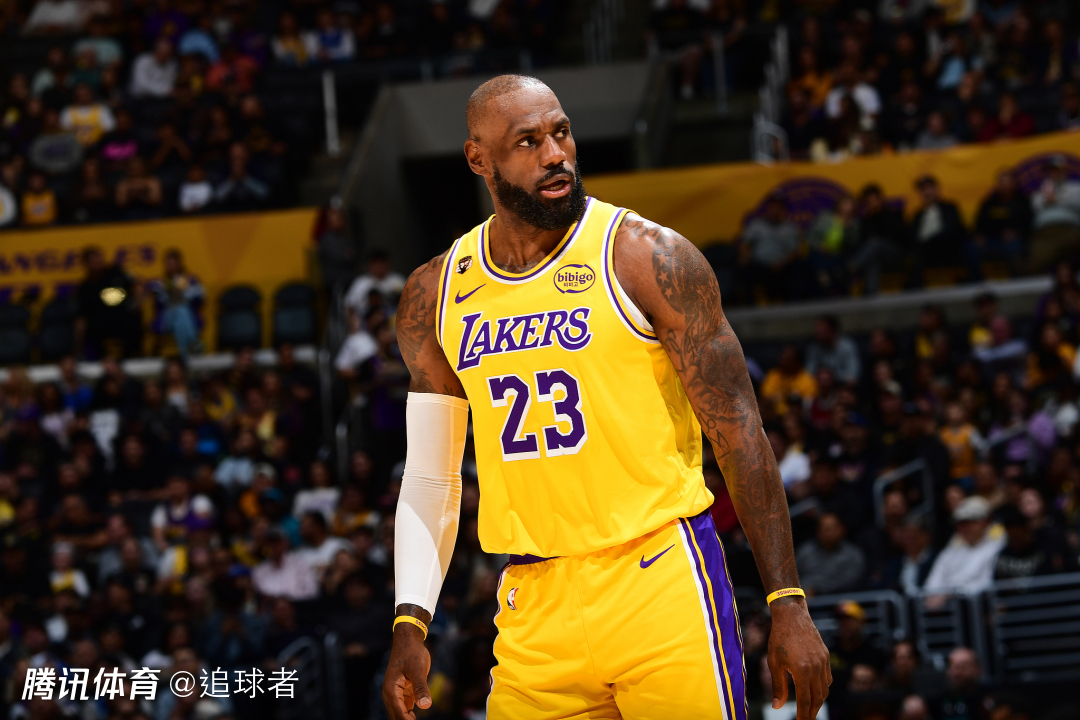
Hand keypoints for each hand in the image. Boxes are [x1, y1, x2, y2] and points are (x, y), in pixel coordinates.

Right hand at [382, 622, 430, 719]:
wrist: (408, 640)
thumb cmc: (412, 652)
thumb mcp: (418, 669)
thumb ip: (421, 687)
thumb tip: (426, 706)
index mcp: (391, 690)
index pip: (399, 715)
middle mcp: (390, 694)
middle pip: (398, 717)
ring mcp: (396, 694)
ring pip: (401, 714)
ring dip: (408, 719)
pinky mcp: (403, 692)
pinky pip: (405, 708)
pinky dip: (410, 715)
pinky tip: (416, 718)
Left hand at [768, 599, 830, 719]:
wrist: (792, 615)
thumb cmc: (779, 638)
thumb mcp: (774, 662)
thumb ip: (778, 686)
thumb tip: (777, 707)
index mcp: (802, 671)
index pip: (805, 701)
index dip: (803, 715)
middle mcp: (816, 668)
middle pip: (818, 698)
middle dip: (812, 711)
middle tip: (806, 719)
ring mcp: (823, 662)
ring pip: (825, 689)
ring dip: (818, 700)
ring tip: (810, 708)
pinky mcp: (826, 656)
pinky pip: (828, 678)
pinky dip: (823, 687)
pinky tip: (816, 690)